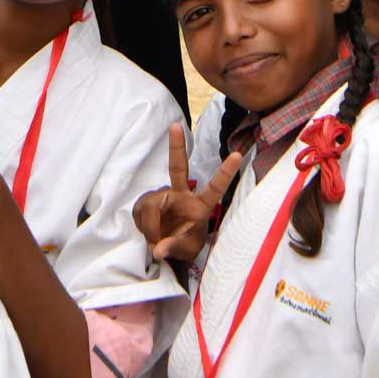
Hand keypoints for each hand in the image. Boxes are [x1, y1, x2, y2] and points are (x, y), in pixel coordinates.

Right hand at [133, 123, 242, 262]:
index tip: (238, 155)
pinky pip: (140, 211)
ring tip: (155, 241)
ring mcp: (162, 195)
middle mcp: (181, 194)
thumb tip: (159, 249)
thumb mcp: (186, 251)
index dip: (225, 173)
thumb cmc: (184, 244)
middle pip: (178, 167)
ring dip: (150, 227)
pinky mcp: (146, 201)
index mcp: (200, 205)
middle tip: (176, 126)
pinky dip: (143, 227)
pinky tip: (148, 232)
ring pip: (151, 206)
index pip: (215, 188)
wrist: (167, 247)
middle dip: (176, 146)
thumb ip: (174, 248)